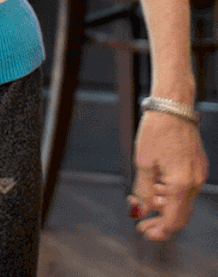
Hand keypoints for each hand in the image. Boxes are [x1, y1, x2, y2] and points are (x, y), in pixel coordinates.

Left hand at [129, 109, 208, 239]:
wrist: (173, 107)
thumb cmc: (156, 131)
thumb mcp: (143, 162)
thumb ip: (144, 190)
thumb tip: (142, 210)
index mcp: (181, 184)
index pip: (174, 220)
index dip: (159, 230)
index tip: (144, 232)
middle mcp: (195, 182)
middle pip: (181, 214)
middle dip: (161, 221)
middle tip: (141, 223)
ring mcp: (199, 174)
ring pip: (183, 201)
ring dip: (164, 205)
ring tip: (143, 198)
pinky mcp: (198, 167)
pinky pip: (186, 188)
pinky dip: (171, 192)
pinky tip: (157, 185)